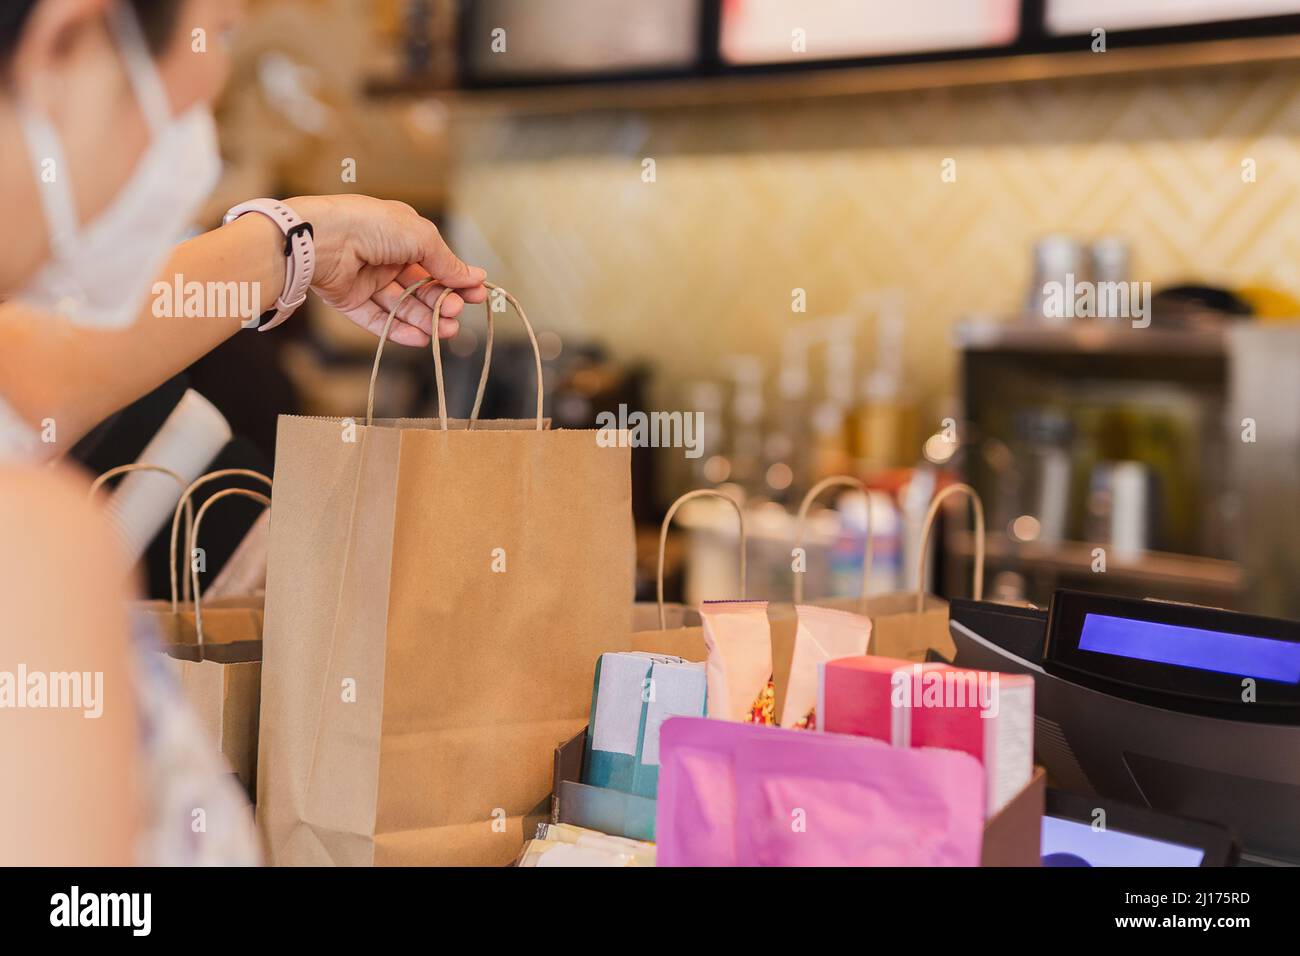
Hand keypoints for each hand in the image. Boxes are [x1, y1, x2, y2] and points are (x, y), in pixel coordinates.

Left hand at [285, 195, 487, 346]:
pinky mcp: (349, 300)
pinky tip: (420, 339)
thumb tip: (474, 277)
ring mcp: (367, 279)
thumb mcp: (420, 237)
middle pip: (421, 288)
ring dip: (425, 320)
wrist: (321, 238)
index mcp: (401, 234)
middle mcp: (385, 257)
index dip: (456, 279)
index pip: (435, 262)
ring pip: (402, 306)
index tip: (476, 295)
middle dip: (441, 303)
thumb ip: (447, 261)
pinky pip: (378, 319)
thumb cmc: (371, 225)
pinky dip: (399, 330)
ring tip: (445, 332)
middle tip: (456, 314)